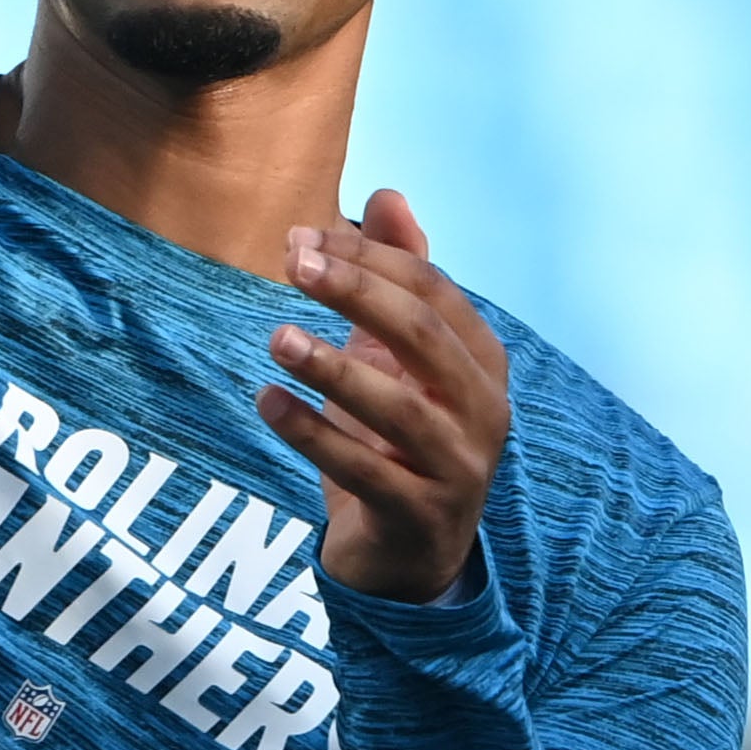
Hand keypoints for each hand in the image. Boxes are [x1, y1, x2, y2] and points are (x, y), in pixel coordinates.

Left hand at [257, 188, 512, 604]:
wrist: (408, 555)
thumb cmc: (398, 439)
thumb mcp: (396, 356)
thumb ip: (396, 278)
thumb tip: (387, 194)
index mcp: (482, 361)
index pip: (431, 289)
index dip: (368, 258)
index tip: (301, 238)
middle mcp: (483, 410)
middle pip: (423, 334)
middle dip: (357, 292)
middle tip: (293, 263)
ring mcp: (457, 467)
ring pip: (399, 407)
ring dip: (334, 367)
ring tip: (276, 338)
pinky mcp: (419, 516)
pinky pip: (365, 471)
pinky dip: (313, 433)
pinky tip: (267, 401)